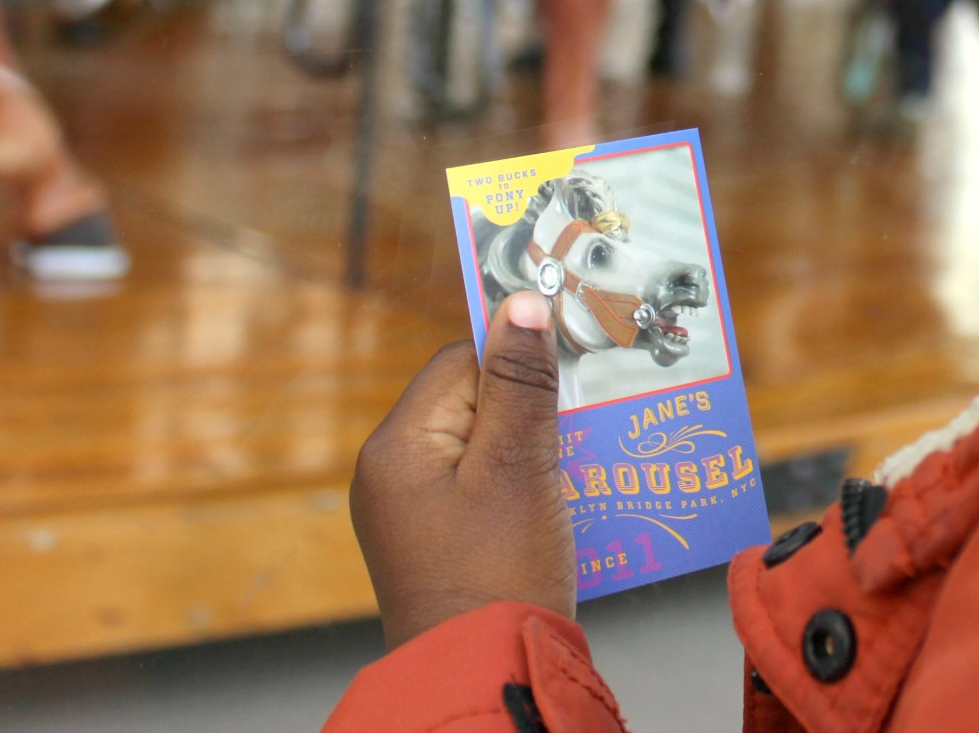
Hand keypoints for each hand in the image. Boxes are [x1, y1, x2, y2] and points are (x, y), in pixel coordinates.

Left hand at [350, 292, 576, 648]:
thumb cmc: (499, 577)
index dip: (518, 360)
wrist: (487, 677)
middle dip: (533, 409)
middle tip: (585, 424)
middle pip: (473, 402)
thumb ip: (520, 382)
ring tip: (579, 469)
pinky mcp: (440, 545)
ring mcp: (413, 514)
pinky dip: (526, 488)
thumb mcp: (518, 466)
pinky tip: (564, 504)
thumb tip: (522, 302)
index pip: (461, 360)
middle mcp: (393, 475)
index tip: (572, 369)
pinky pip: (486, 489)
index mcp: (397, 447)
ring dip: (535, 450)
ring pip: (484, 447)